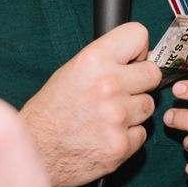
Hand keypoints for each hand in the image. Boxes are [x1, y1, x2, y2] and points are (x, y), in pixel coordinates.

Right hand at [18, 21, 161, 186]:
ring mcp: (117, 116)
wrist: (35, 150)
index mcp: (94, 60)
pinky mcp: (122, 144)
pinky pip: (141, 133)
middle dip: (140, 83)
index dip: (137, 50)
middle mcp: (108, 84)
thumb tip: (141, 57)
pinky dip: (127, 136)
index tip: (131, 62)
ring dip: (133, 112)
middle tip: (120, 93)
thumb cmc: (51, 111)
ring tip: (106, 116)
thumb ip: (106, 61)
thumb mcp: (72, 71)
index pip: (139, 35)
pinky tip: (105, 135)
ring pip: (148, 106)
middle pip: (153, 74)